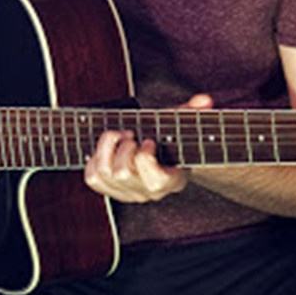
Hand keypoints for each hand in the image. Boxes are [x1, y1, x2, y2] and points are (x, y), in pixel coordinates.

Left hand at [83, 93, 211, 202]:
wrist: (161, 154)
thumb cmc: (171, 138)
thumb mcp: (182, 125)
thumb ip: (192, 112)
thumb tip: (203, 101)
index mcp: (172, 180)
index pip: (154, 181)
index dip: (145, 157)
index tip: (149, 140)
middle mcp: (149, 193)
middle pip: (123, 173)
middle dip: (124, 146)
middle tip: (131, 134)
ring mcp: (129, 193)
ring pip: (104, 173)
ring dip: (107, 148)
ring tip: (119, 136)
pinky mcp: (110, 190)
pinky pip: (92, 177)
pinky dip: (95, 158)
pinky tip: (107, 147)